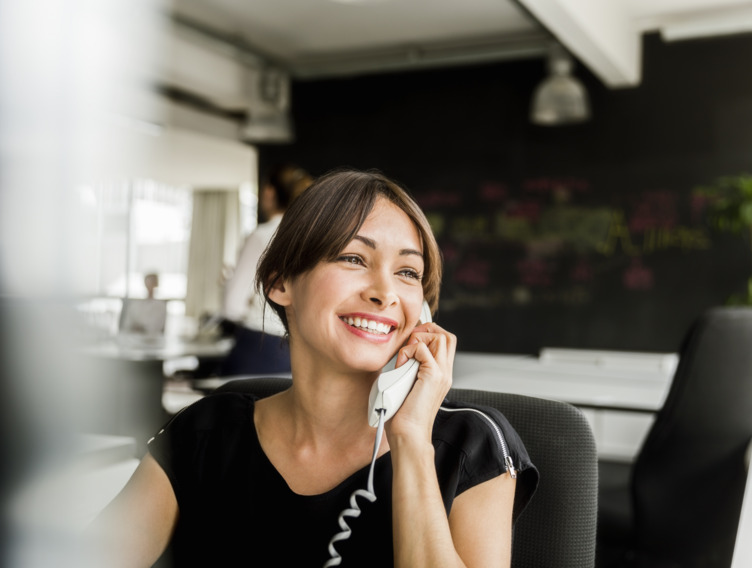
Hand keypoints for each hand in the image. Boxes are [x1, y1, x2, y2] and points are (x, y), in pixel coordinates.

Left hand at [386, 322, 456, 441]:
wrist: (408, 436)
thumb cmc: (403, 417)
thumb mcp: (408, 387)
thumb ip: (409, 370)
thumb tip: (398, 358)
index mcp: (441, 375)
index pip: (445, 343)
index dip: (428, 335)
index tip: (409, 342)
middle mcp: (445, 373)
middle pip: (447, 336)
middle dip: (427, 331)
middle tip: (409, 342)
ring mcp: (442, 374)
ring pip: (441, 337)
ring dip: (418, 339)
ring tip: (405, 355)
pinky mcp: (432, 376)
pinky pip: (423, 349)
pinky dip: (408, 350)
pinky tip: (401, 364)